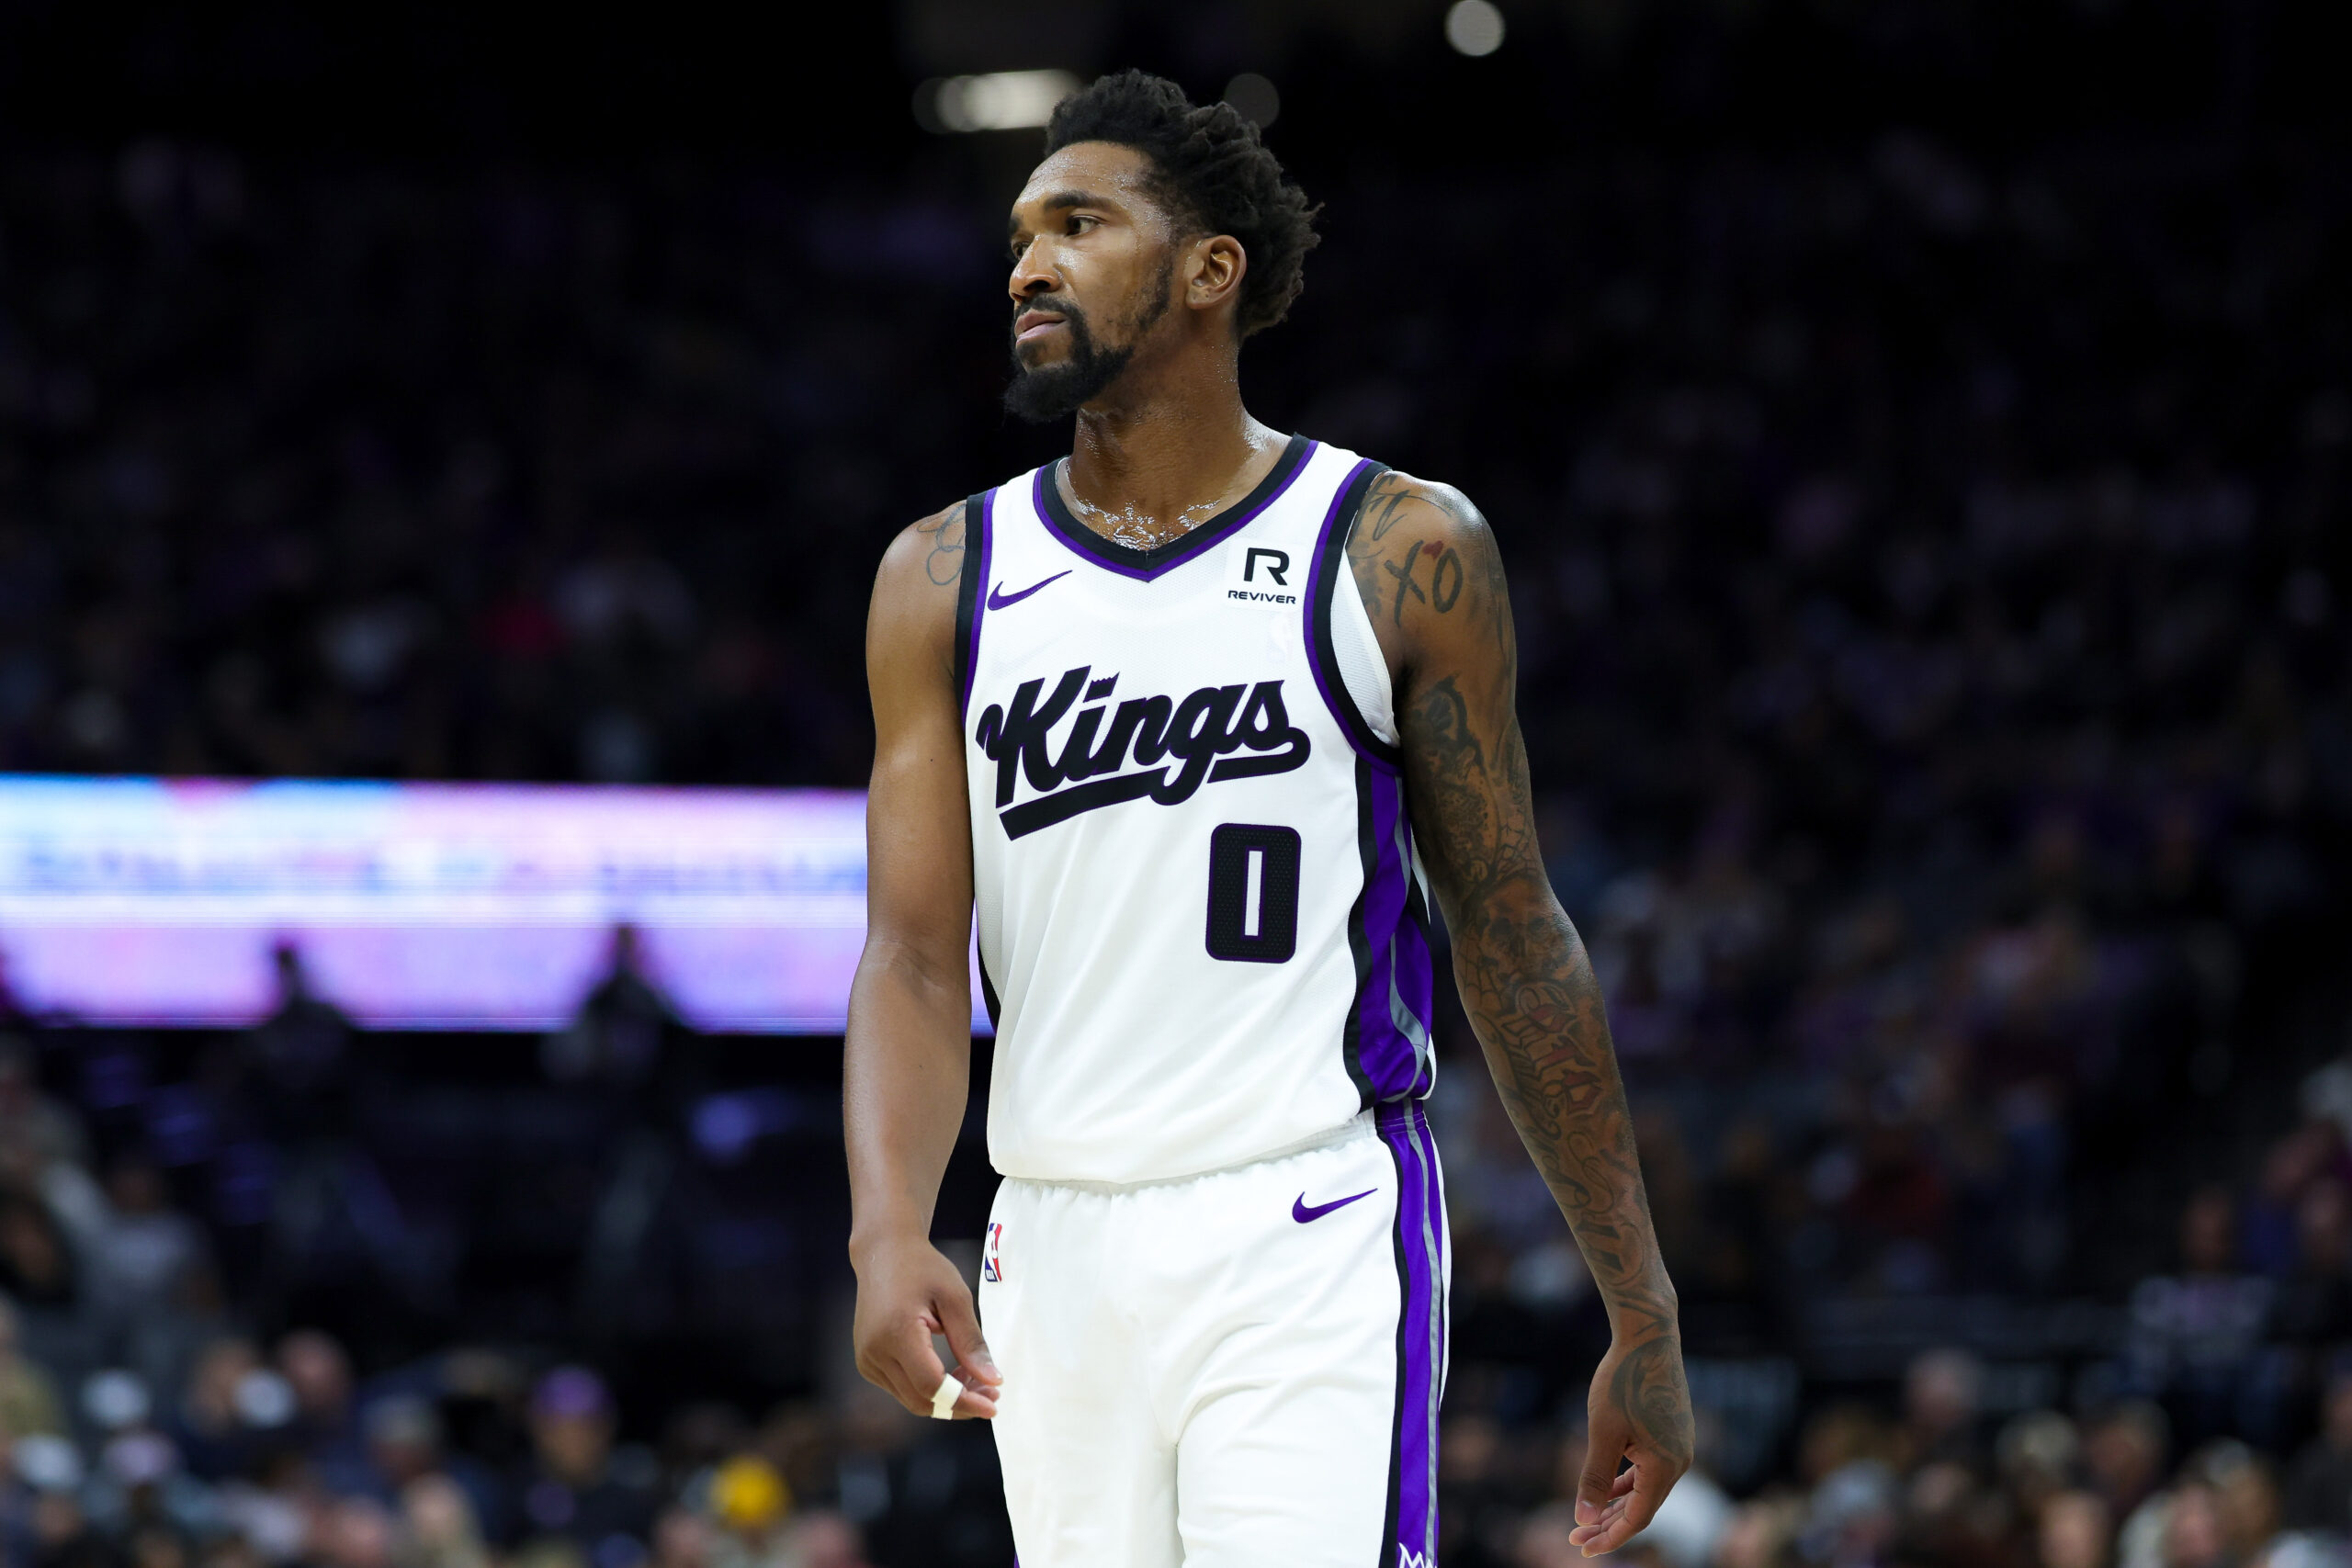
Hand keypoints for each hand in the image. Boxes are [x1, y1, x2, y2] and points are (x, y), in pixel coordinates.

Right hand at [851, 1233, 1001, 1418]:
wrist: (883, 1253)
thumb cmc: (923, 1268)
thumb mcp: (956, 1298)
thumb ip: (971, 1342)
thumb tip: (992, 1381)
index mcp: (896, 1333)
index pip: (931, 1386)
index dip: (964, 1401)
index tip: (994, 1406)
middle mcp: (874, 1352)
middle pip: (921, 1400)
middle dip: (959, 1404)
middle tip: (991, 1393)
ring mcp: (866, 1359)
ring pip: (911, 1399)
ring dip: (946, 1398)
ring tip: (975, 1379)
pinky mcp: (866, 1361)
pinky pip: (901, 1388)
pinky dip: (928, 1388)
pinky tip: (950, 1372)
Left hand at [1569, 1330, 1691, 1555]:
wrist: (1649, 1336)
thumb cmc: (1623, 1381)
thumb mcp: (1602, 1432)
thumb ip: (1595, 1478)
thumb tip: (1584, 1518)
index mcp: (1665, 1466)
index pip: (1637, 1519)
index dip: (1609, 1537)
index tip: (1581, 1547)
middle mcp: (1679, 1462)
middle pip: (1643, 1508)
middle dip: (1609, 1525)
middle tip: (1576, 1536)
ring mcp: (1679, 1447)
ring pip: (1646, 1489)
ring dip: (1618, 1504)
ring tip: (1588, 1517)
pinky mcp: (1673, 1433)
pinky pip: (1650, 1470)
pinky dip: (1628, 1482)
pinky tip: (1608, 1487)